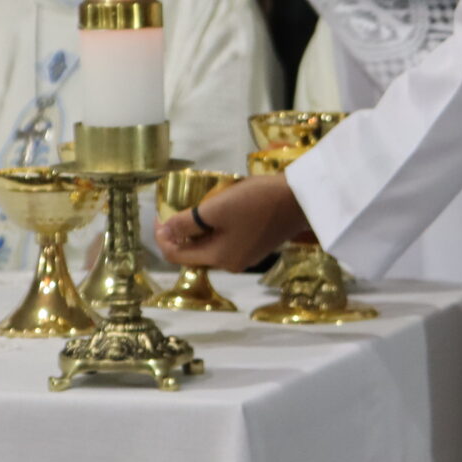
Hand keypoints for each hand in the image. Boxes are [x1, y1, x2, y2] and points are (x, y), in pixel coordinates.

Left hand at [155, 174, 307, 271]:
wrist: (303, 198)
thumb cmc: (258, 202)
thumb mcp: (217, 209)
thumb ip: (187, 222)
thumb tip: (164, 233)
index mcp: (221, 259)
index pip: (178, 256)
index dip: (162, 236)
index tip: (158, 213)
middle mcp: (232, 263)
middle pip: (194, 252)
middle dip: (180, 231)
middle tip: (174, 206)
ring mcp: (247, 254)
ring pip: (210, 244)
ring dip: (197, 228)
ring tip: (194, 204)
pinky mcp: (258, 242)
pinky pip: (226, 238)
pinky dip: (214, 226)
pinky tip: (217, 208)